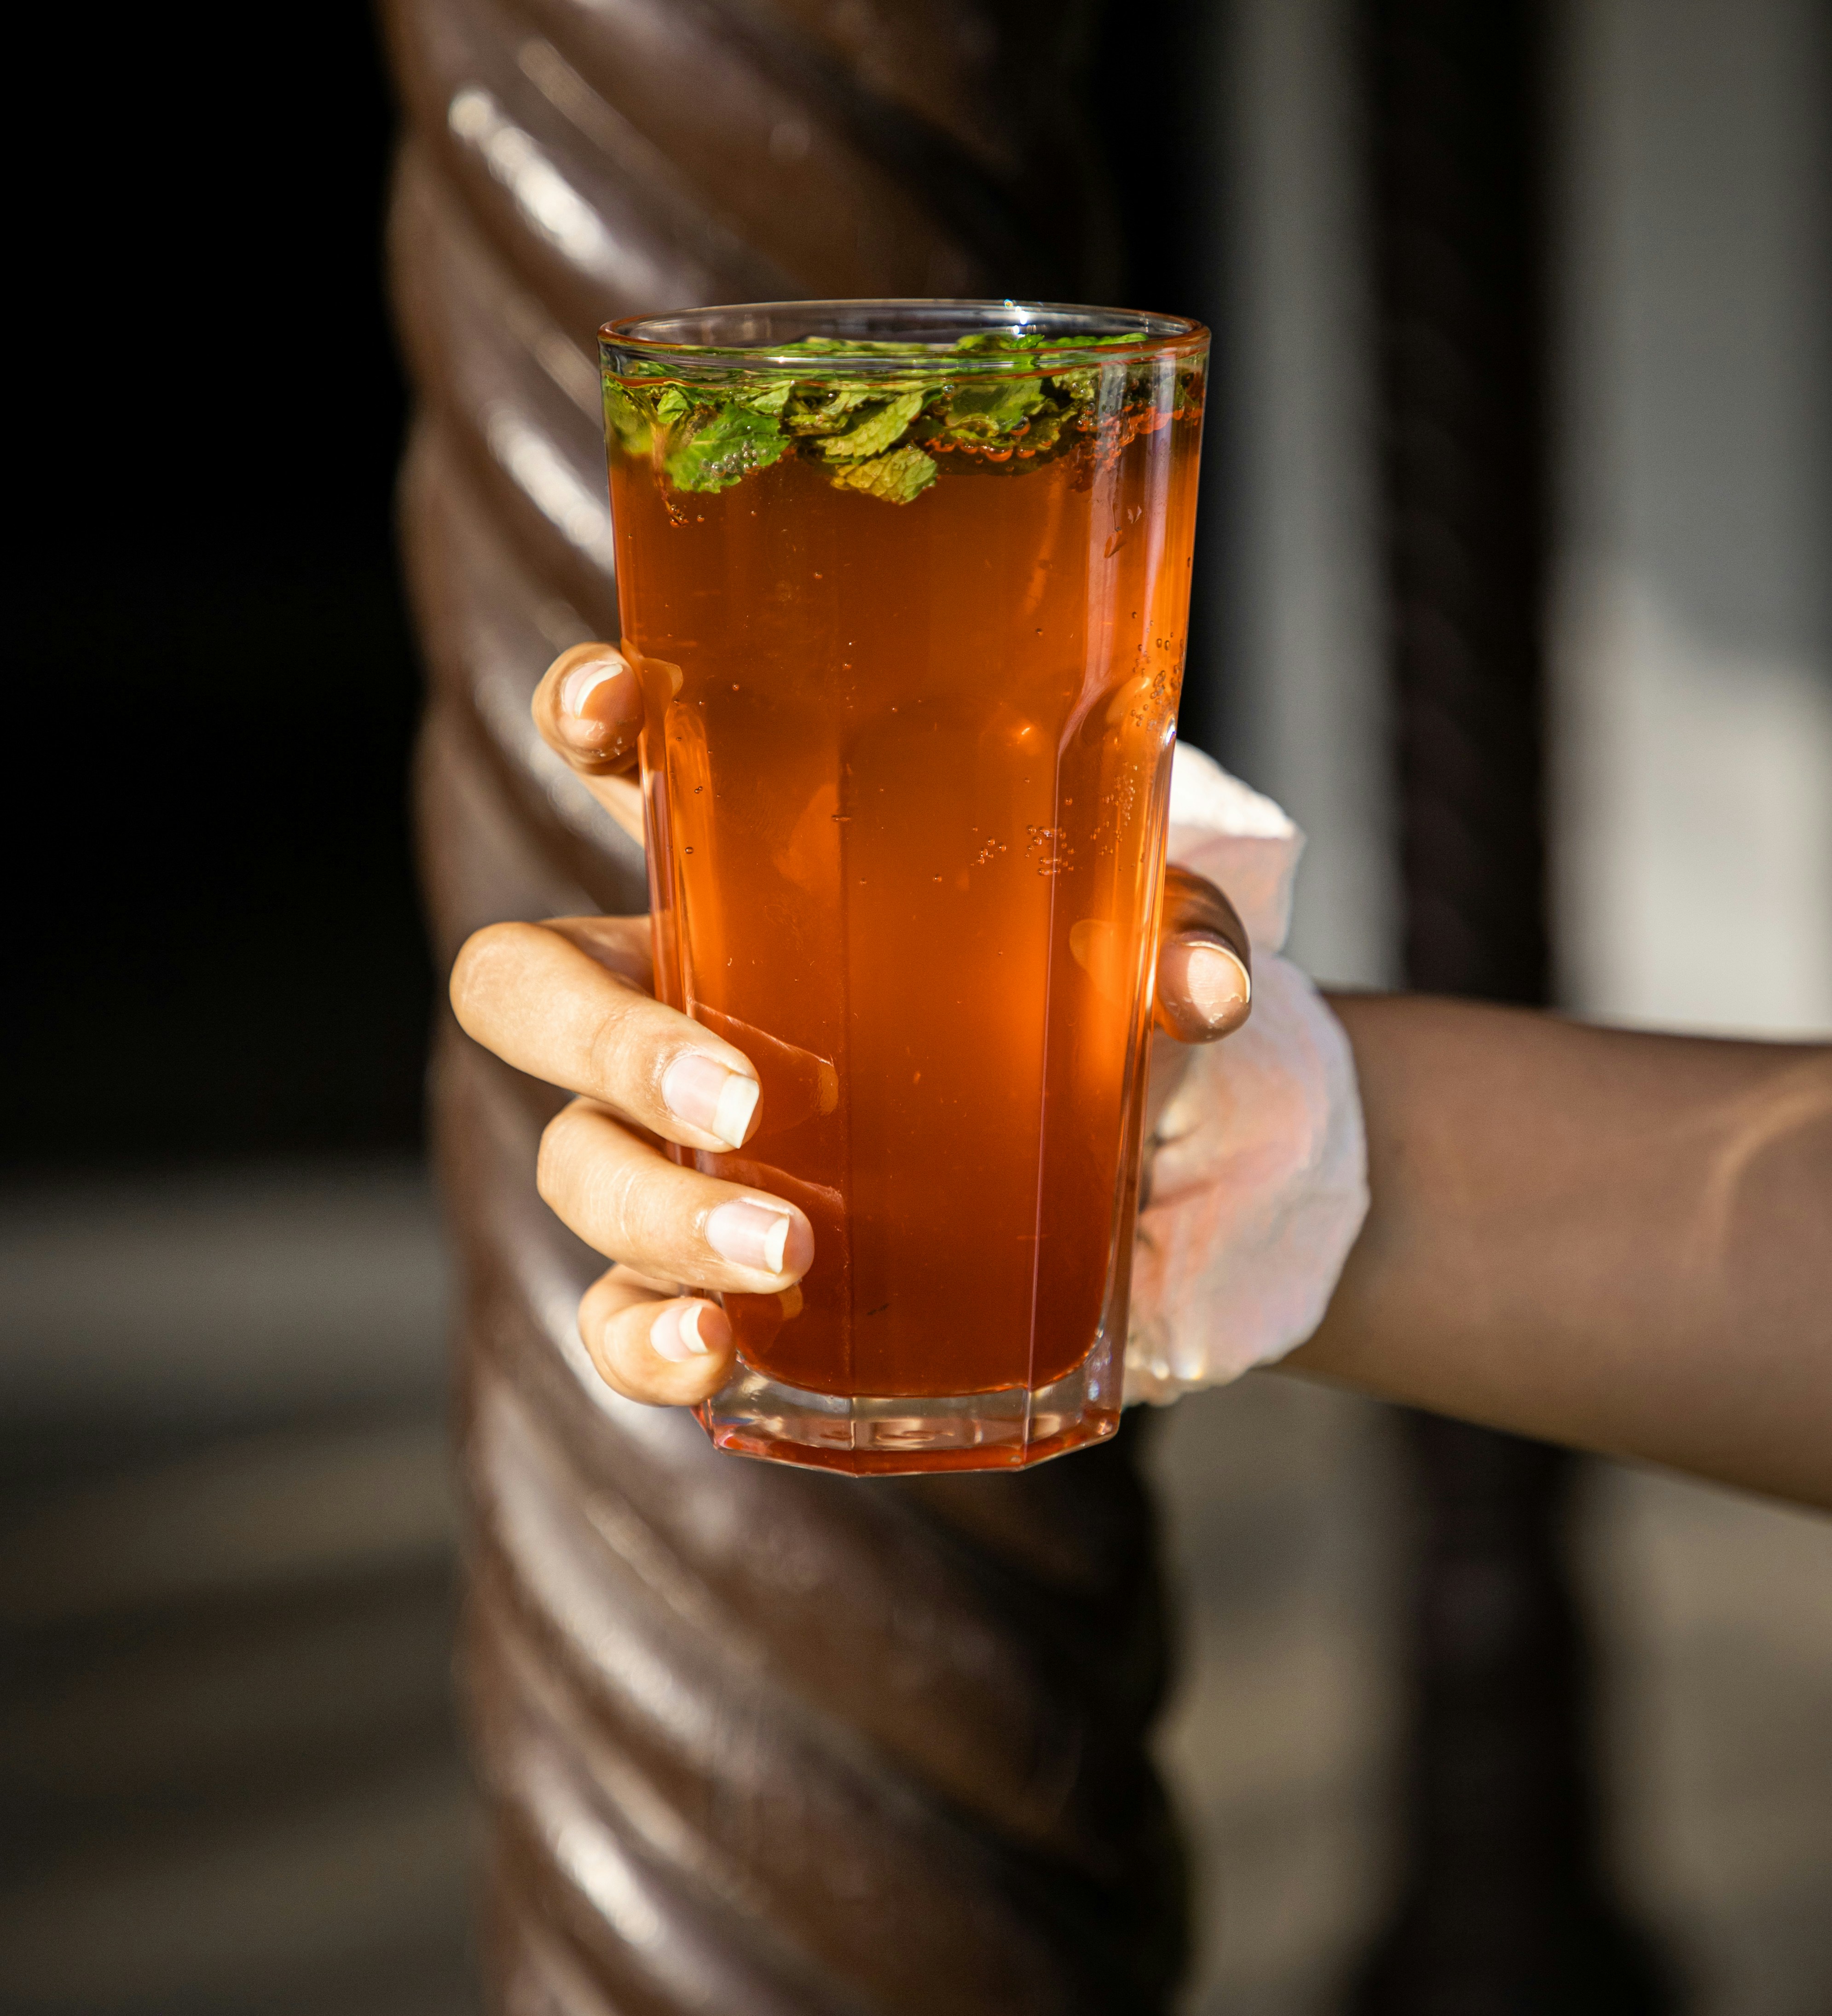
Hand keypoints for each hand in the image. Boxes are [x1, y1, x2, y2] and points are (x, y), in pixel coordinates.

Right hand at [449, 644, 1253, 1408]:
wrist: (1170, 1197)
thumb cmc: (1115, 1022)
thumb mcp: (1154, 951)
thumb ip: (1177, 933)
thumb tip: (1193, 985)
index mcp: (761, 881)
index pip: (627, 771)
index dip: (580, 718)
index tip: (611, 702)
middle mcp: (689, 1001)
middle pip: (527, 988)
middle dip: (600, 1035)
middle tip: (740, 1097)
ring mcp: (687, 1146)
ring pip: (576, 1159)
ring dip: (657, 1209)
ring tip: (789, 1249)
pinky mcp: (716, 1276)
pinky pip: (614, 1309)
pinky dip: (644, 1336)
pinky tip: (713, 1346)